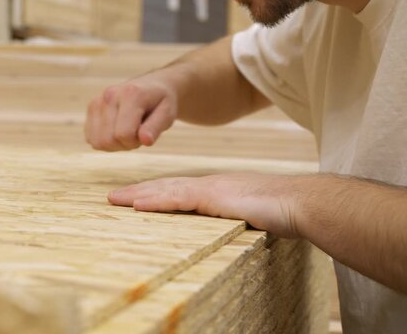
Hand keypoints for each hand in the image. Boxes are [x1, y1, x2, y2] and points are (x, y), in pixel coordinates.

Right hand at [85, 78, 177, 150]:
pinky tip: (117, 130)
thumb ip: (156, 127)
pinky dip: (105, 140)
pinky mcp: (91, 108)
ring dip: (115, 144)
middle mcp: (109, 95)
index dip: (136, 142)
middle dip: (125, 144)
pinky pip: (91, 138)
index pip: (123, 134)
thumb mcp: (167, 113)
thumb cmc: (161, 102)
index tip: (146, 134)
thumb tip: (145, 141)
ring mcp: (97, 101)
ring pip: (97, 142)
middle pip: (108, 140)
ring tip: (128, 131)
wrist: (153, 86)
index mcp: (130, 94)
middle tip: (138, 133)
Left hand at [107, 173, 303, 237]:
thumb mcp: (251, 216)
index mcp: (217, 191)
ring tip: (116, 200)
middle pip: (166, 187)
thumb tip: (229, 230)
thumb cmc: (283, 212)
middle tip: (114, 197)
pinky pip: (179, 198)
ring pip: (167, 190)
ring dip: (139, 195)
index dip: (155, 194)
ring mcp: (212, 189)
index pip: (178, 191)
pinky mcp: (215, 197)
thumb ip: (234, 220)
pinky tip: (138, 205)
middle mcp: (210, 185)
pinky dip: (156, 201)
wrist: (302, 202)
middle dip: (139, 192)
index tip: (136, 199)